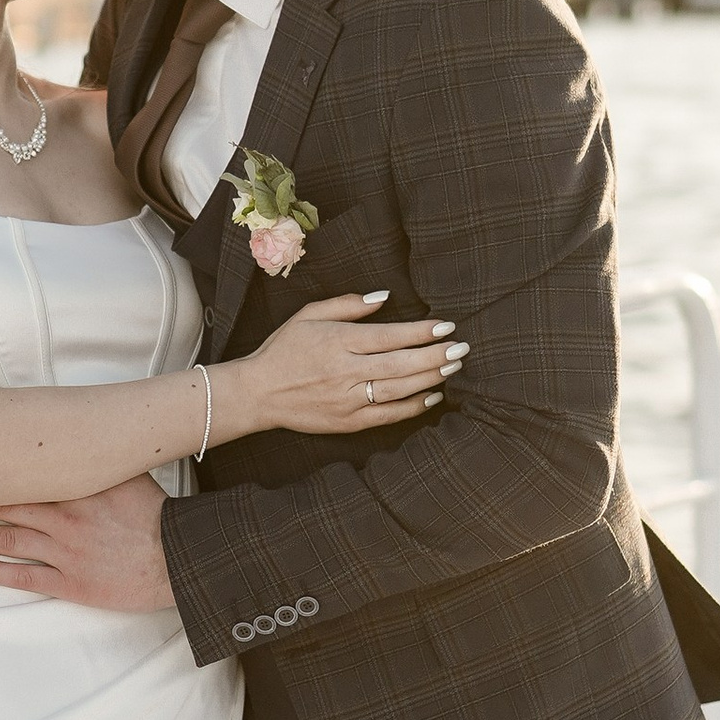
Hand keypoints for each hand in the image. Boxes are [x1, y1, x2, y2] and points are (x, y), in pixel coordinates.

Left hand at [0, 475, 173, 610]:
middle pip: (0, 505)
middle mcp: (63, 515)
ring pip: (4, 540)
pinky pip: (24, 577)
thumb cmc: (156, 512)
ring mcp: (65, 551)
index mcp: (74, 485)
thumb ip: (93, 458)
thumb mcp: (125, 473)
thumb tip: (70, 434)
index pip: (16, 472)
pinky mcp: (72, 582)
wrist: (182, 556)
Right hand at [223, 294, 464, 442]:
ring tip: (453, 368)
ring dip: (430, 379)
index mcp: (337, 341)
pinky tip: (432, 396)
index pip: (389, 337)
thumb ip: (347, 304)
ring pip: (399, 389)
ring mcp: (348, 399)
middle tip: (461, 349)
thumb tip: (383, 297)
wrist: (258, 393)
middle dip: (436, 356)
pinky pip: (388, 415)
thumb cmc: (284, 349)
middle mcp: (345, 371)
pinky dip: (413, 407)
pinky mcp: (348, 421)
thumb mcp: (308, 315)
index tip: (446, 326)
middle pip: (401, 364)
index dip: (421, 332)